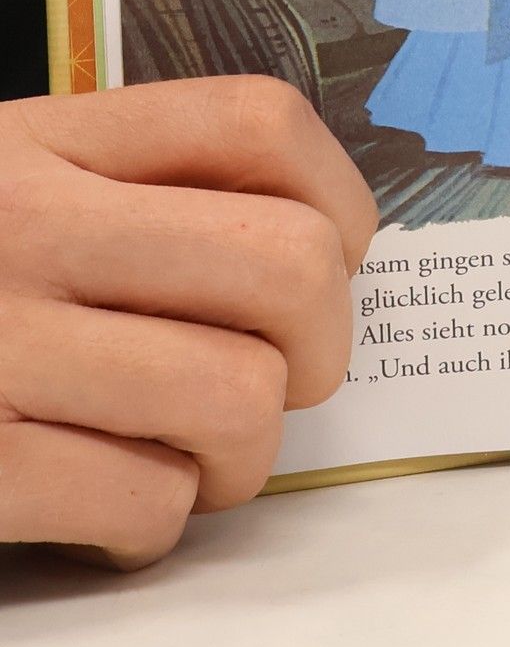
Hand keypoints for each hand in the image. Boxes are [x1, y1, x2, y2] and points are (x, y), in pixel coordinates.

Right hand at [0, 79, 377, 567]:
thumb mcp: (2, 182)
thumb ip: (128, 190)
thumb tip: (314, 255)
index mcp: (39, 142)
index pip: (256, 124)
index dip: (339, 197)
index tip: (335, 256)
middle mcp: (21, 227)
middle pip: (284, 264)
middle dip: (320, 344)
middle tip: (283, 377)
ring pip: (235, 397)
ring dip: (244, 454)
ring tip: (199, 456)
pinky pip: (140, 498)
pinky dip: (153, 521)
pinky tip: (115, 506)